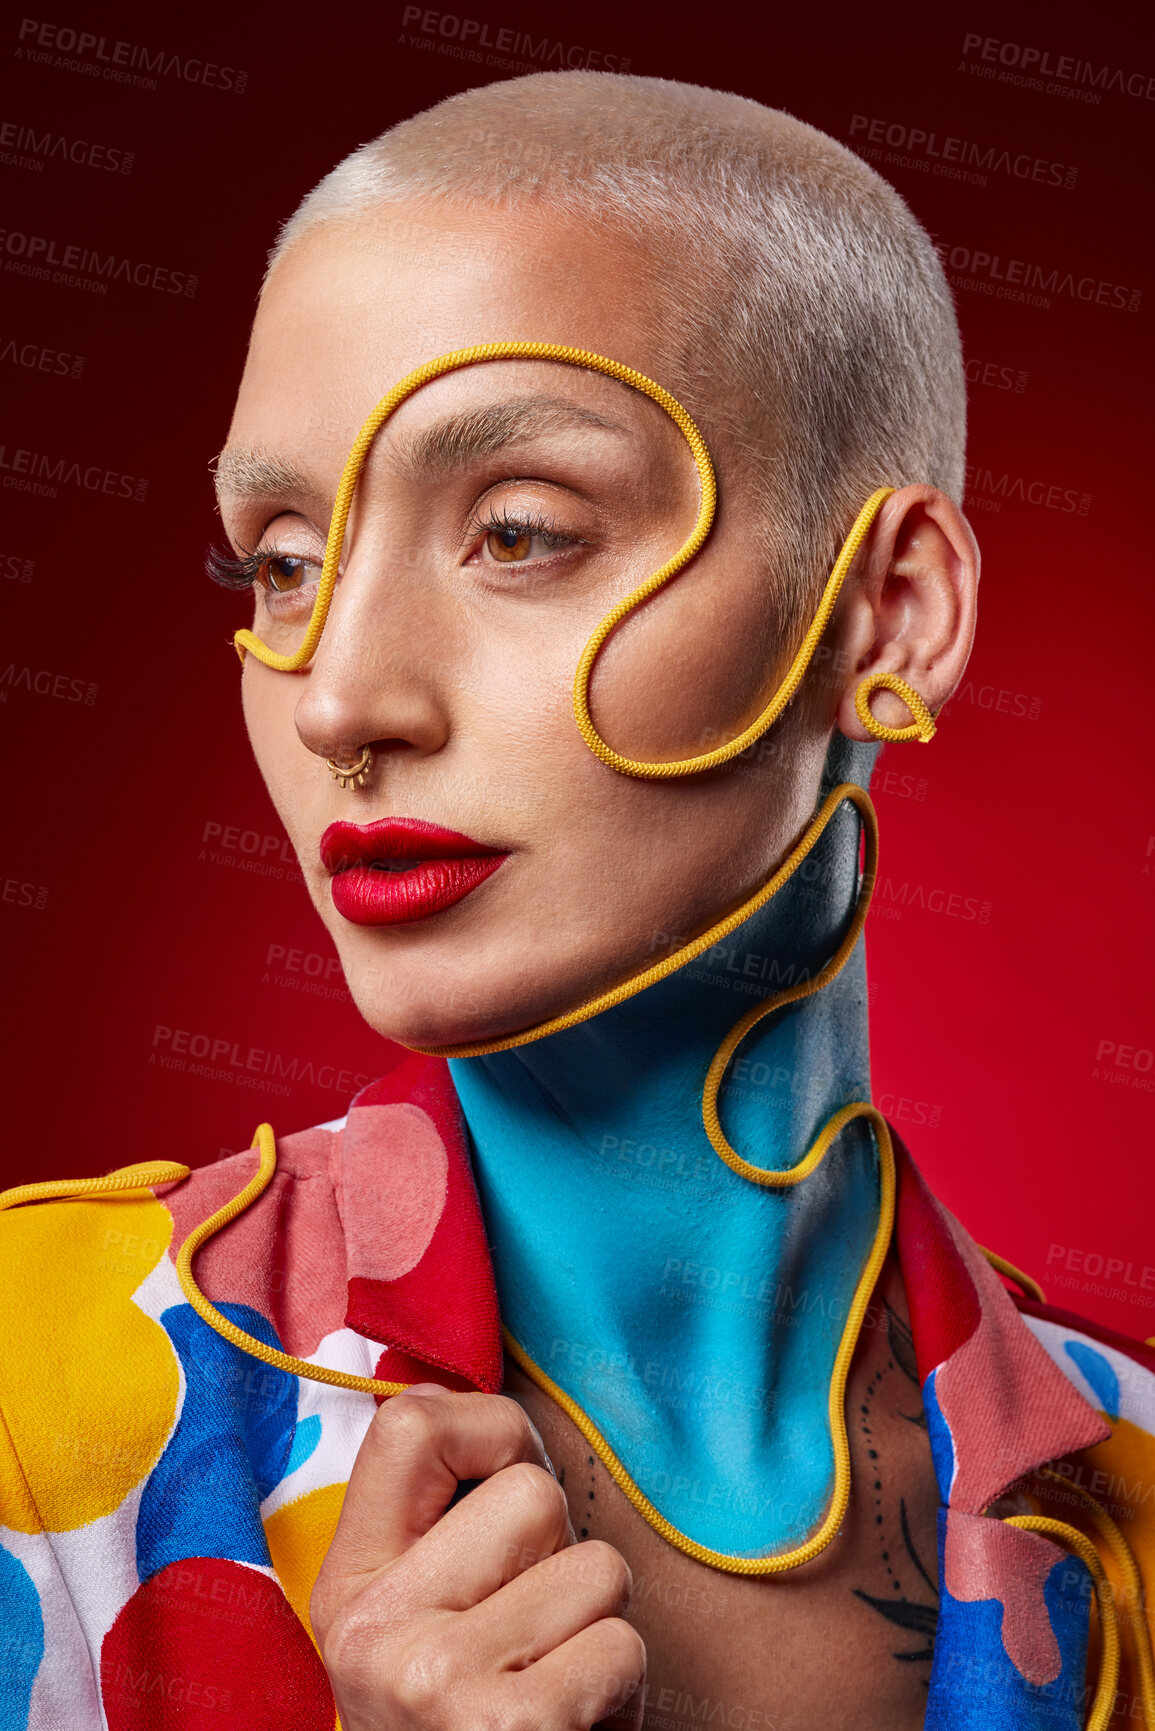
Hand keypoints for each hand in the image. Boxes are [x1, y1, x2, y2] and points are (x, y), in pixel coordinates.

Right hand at [310, 1385, 645, 1729]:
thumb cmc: (484, 1719)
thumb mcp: (429, 1622)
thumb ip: (442, 1524)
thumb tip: (474, 1406)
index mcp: (347, 1588)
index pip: (409, 1424)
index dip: (490, 1431)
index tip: (503, 1487)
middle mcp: (371, 1632)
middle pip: (532, 1492)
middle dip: (563, 1558)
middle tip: (535, 1637)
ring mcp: (430, 1681)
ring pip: (596, 1568)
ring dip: (600, 1630)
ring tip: (555, 1688)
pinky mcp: (505, 1728)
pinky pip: (620, 1645)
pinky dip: (620, 1691)